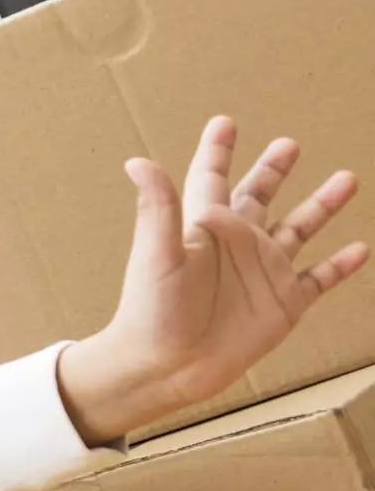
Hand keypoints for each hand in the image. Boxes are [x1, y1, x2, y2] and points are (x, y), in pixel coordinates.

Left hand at [57, 118, 367, 444]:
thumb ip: (159, 207)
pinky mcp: (285, 303)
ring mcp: (264, 272)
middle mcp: (238, 244)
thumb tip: (137, 161)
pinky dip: (340, 265)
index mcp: (205, 227)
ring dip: (322, 205)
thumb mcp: (157, 254)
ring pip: (300, 229)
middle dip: (273, 170)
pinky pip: (320, 279)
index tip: (225, 122)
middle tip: (289, 143)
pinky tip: (360, 248)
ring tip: (347, 177)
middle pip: (260, 196)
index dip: (218, 151)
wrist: (168, 368)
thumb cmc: (153, 312)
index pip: (211, 177)